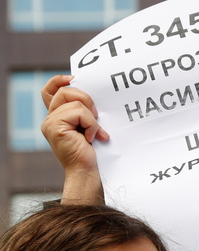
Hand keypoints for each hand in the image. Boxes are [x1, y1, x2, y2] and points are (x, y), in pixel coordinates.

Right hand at [39, 76, 105, 204]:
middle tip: (96, 116)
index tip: (73, 79)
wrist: (87, 171)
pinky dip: (91, 124)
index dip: (59, 81)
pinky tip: (92, 137)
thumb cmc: (92, 152)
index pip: (50, 91)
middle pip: (65, 91)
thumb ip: (84, 112)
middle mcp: (50, 118)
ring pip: (75, 102)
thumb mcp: (88, 127)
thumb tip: (92, 96)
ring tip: (95, 132)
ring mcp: (50, 123)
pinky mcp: (55, 127)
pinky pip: (79, 113)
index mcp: (56, 117)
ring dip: (91, 117)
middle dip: (86, 99)